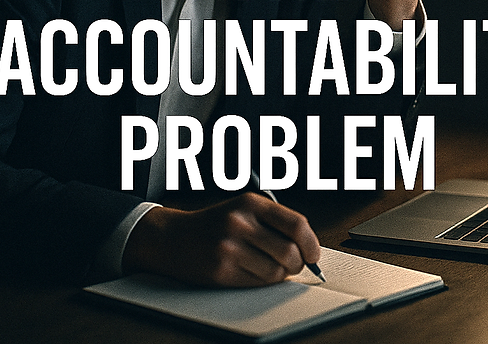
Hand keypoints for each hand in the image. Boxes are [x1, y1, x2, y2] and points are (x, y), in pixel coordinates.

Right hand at [123, 193, 320, 286]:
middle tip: (293, 264)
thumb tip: (308, 248)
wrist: (173, 238)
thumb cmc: (214, 225)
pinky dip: (262, 282)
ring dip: (279, 274)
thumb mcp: (243, 209)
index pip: (297, 224)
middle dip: (298, 263)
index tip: (313, 254)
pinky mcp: (221, 270)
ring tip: (268, 267)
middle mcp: (240, 223)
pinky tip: (252, 272)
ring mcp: (230, 248)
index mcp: (250, 203)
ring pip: (276, 272)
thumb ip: (274, 223)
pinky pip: (258, 283)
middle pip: (290, 252)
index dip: (311, 243)